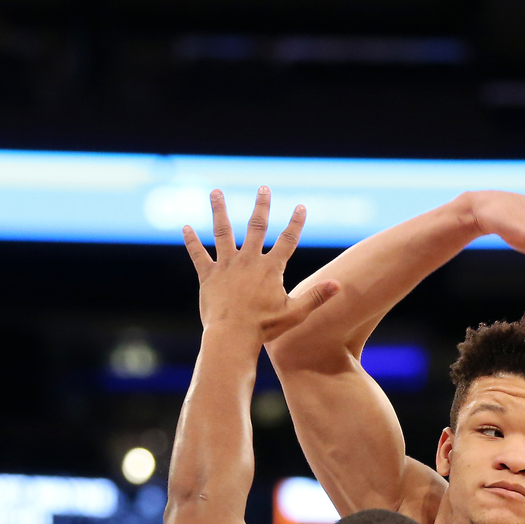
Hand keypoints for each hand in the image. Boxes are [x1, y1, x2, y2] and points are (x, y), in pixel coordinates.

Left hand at [183, 187, 339, 340]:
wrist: (232, 336)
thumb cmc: (264, 328)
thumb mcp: (295, 313)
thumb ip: (316, 296)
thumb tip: (339, 284)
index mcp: (270, 268)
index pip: (287, 240)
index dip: (296, 223)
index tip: (300, 206)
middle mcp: (248, 261)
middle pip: (256, 227)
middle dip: (261, 206)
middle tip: (263, 188)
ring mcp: (226, 266)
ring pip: (223, 232)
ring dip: (220, 211)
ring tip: (216, 192)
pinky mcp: (208, 276)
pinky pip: (198, 254)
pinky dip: (192, 240)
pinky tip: (185, 226)